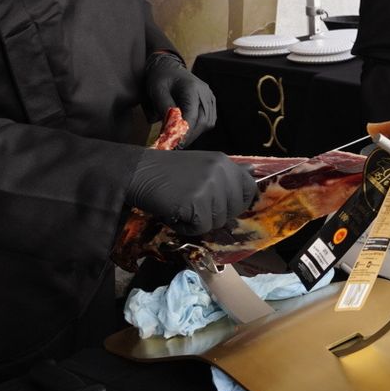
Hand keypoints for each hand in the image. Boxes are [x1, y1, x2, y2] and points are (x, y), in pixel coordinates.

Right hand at [126, 150, 255, 235]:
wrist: (137, 173)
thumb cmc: (166, 172)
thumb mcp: (202, 165)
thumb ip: (225, 172)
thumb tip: (252, 172)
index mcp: (224, 162)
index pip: (249, 187)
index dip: (238, 202)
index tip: (222, 206)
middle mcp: (221, 171)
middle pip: (234, 209)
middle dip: (215, 215)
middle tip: (194, 208)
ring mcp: (210, 186)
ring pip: (218, 221)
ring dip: (199, 222)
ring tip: (181, 209)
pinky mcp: (196, 202)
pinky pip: (201, 228)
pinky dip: (187, 228)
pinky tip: (174, 216)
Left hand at [144, 52, 215, 143]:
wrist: (168, 67)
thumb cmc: (161, 77)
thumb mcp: (157, 90)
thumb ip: (164, 107)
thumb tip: (170, 128)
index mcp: (192, 88)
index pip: (193, 115)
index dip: (185, 132)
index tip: (175, 143)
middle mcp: (204, 92)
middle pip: (203, 121)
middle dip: (189, 136)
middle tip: (175, 145)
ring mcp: (209, 97)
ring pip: (208, 123)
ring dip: (194, 133)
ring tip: (179, 138)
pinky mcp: (209, 102)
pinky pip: (209, 120)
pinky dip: (199, 128)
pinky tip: (187, 130)